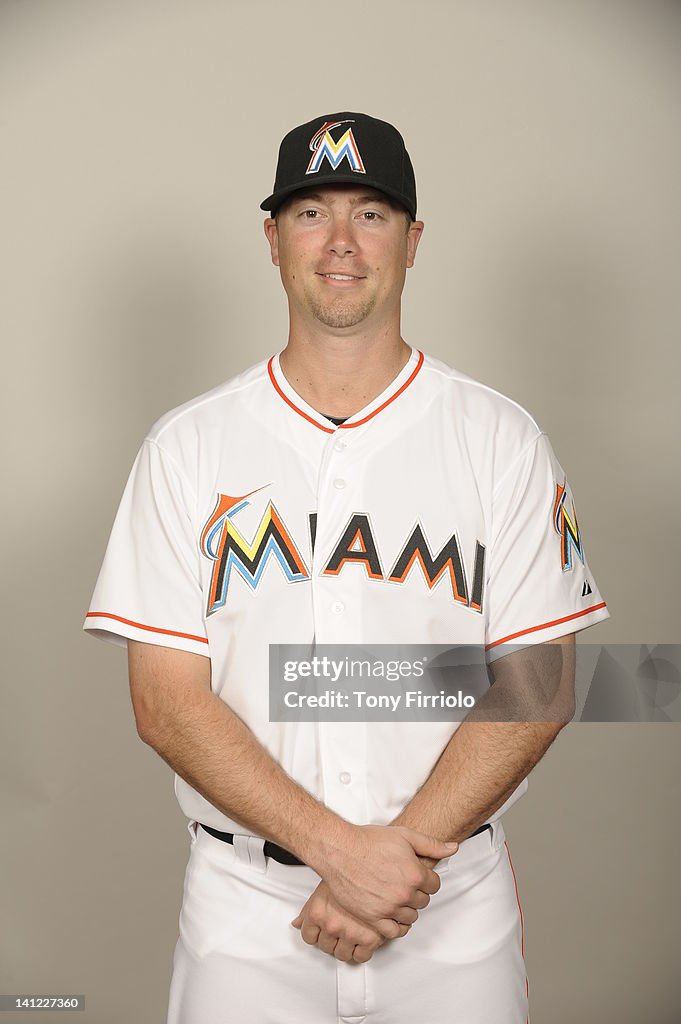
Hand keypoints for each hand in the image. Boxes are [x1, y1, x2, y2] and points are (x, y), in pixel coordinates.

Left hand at [291, 880, 409, 962]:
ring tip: (351, 936)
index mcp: (317, 913)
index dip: (315, 935)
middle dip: (331, 941)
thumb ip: (307, 909)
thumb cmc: (348, 870)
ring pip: (342, 954)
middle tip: (339, 932)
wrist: (370, 864)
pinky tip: (362, 942)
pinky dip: (361, 952)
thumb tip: (296, 923)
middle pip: (325, 947)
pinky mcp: (370, 938)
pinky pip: (361, 956)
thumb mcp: (322, 889)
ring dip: (345, 947)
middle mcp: (331, 925)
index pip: (308, 937)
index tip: (321, 933)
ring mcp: (350, 933)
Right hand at [319, 824, 456, 938]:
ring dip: (406, 908)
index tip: (418, 875)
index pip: (435, 885)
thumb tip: (452, 849)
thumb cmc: (369, 842)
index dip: (427, 879)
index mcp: (414, 874)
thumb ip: (431, 845)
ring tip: (396, 896)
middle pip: (423, 901)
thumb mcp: (404, 836)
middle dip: (417, 892)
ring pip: (410, 917)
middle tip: (405, 883)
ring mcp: (388, 908)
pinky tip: (392, 915)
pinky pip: (393, 931)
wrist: (340, 851)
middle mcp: (404, 894)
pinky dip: (396, 925)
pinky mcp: (373, 918)